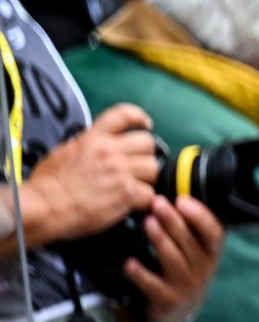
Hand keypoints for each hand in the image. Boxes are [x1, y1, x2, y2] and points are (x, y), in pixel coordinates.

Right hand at [22, 104, 158, 242]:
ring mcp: (119, 171)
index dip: (139, 117)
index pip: (123, 115)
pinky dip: (144, 201)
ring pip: (152, 168)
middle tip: (137, 168)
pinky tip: (132, 204)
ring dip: (146, 179)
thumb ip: (87, 145)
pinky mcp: (126, 193)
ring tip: (134, 188)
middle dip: (145, 156)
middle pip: (148, 143)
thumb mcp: (64, 152)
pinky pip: (149, 193)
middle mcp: (109, 151)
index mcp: (93, 138)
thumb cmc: (47, 185)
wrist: (43, 207)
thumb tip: (98, 146)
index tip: (146, 124)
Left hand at [127, 196, 223, 321]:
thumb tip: (172, 194)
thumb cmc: (183, 269)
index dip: (200, 216)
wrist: (178, 309)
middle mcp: (203, 268)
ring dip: (160, 240)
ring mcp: (187, 285)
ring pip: (173, 260)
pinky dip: (141, 273)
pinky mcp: (168, 300)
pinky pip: (154, 285)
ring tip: (147, 223)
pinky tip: (129, 262)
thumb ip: (188, 227)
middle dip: (173, 220)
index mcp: (211, 251)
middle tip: (157, 203)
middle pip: (189, 242)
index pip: (214, 232)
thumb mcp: (194, 250)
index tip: (182, 200)